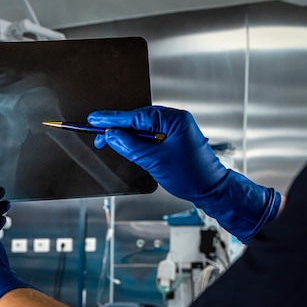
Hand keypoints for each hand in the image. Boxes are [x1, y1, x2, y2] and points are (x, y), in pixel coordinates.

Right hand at [88, 106, 281, 242]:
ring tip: (108, 142)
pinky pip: (149, 136)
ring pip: (142, 128)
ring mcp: (175, 130)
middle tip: (98, 135)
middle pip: (138, 120)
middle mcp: (175, 120)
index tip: (95, 119)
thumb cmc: (191, 176)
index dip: (113, 119)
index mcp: (174, 119)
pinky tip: (126, 145)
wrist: (211, 190)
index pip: (137, 116)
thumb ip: (130, 146)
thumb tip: (112, 135)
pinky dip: (136, 141)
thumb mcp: (154, 161)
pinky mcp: (173, 140)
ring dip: (126, 136)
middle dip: (117, 128)